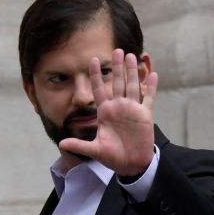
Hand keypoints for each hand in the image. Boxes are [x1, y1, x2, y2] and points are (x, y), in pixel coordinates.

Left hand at [58, 48, 158, 176]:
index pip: (98, 89)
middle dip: (116, 67)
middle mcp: (118, 107)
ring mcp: (132, 110)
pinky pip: (148, 99)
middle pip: (117, 83)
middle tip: (116, 50)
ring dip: (132, 72)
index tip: (92, 59)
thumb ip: (79, 145)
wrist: (130, 164)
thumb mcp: (95, 151)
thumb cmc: (112, 157)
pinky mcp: (145, 115)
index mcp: (105, 112)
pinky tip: (152, 74)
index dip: (95, 75)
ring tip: (131, 56)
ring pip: (132, 86)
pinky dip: (151, 87)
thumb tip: (61, 144)